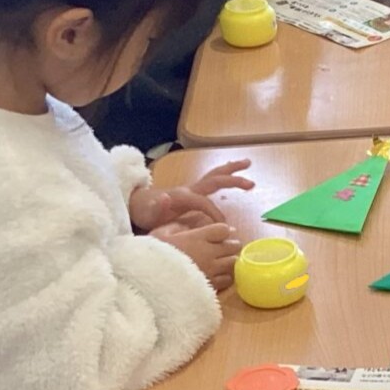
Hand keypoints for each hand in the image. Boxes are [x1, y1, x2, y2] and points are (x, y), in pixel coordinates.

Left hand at [130, 160, 254, 231]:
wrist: (137, 204)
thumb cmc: (144, 212)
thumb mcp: (148, 214)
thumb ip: (157, 207)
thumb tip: (166, 197)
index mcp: (182, 196)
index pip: (204, 203)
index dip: (215, 214)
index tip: (222, 227)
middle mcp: (189, 189)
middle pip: (214, 179)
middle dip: (232, 179)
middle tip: (251, 182)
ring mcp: (191, 188)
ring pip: (214, 176)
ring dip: (231, 170)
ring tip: (247, 162)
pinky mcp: (192, 192)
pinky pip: (211, 182)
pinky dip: (224, 176)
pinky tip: (234, 176)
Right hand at [155, 218, 240, 291]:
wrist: (147, 280)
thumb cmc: (152, 254)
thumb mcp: (161, 233)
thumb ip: (178, 226)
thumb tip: (190, 226)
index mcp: (197, 237)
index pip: (223, 230)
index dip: (223, 231)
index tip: (220, 233)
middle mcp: (208, 253)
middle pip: (234, 246)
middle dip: (231, 245)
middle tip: (225, 247)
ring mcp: (211, 270)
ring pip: (234, 263)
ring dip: (230, 260)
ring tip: (223, 261)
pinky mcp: (210, 286)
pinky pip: (228, 280)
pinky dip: (226, 277)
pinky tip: (218, 275)